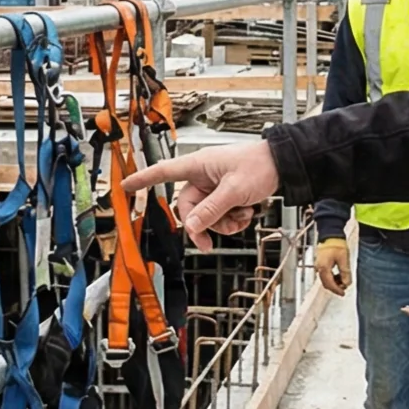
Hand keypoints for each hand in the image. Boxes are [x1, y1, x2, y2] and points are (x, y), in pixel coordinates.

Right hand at [117, 141, 278, 249]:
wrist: (284, 164)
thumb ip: (212, 209)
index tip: (125, 186)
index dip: (142, 179)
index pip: (163, 172)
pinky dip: (232, 219)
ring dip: (223, 223)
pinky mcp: (225, 194)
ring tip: (242, 216)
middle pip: (188, 208)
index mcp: (198, 166)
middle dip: (203, 225)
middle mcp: (203, 176)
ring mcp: (214, 186)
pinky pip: (220, 214)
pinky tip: (247, 213)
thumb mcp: (235, 190)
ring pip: (206, 215)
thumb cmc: (259, 165)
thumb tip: (192, 226)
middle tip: (211, 243)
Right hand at [312, 237, 351, 293]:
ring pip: (325, 280)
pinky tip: (338, 276)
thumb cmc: (336, 244)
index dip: (337, 290)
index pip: (330, 284)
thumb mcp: (344, 259)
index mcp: (323, 268)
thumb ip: (345, 273)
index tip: (343, 293)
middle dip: (335, 287)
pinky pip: (324, 275)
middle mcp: (319, 268)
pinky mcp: (320, 263)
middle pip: (326, 283)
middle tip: (343, 289)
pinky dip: (331, 278)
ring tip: (343, 281)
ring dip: (333, 283)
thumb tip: (346, 283)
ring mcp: (318, 266)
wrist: (330, 234)